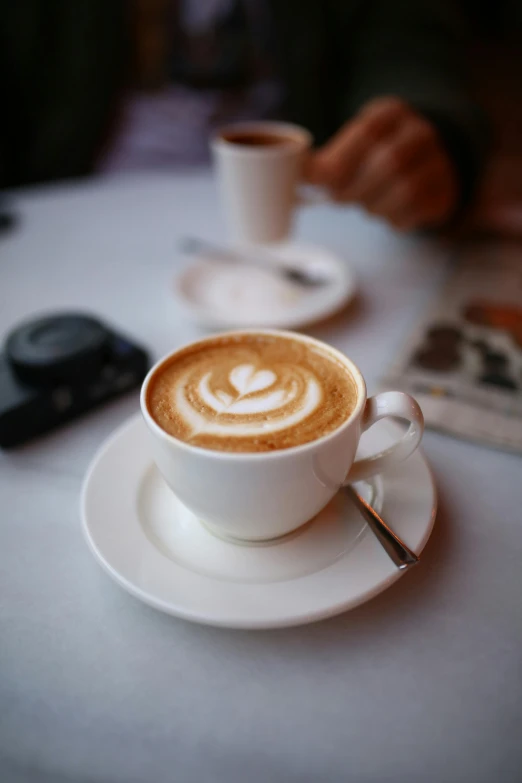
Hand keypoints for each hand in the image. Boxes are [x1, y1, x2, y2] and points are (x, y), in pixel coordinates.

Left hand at [306, 97, 458, 230]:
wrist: (427, 160)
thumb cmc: (377, 155)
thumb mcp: (355, 143)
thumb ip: (329, 159)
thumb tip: (298, 176)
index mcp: (392, 114)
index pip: (367, 133)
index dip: (338, 160)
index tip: (314, 179)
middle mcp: (420, 134)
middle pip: (388, 163)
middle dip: (354, 187)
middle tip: (338, 198)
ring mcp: (438, 163)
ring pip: (405, 190)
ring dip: (373, 205)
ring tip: (365, 203)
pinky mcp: (444, 193)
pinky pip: (415, 211)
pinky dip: (393, 218)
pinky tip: (386, 211)